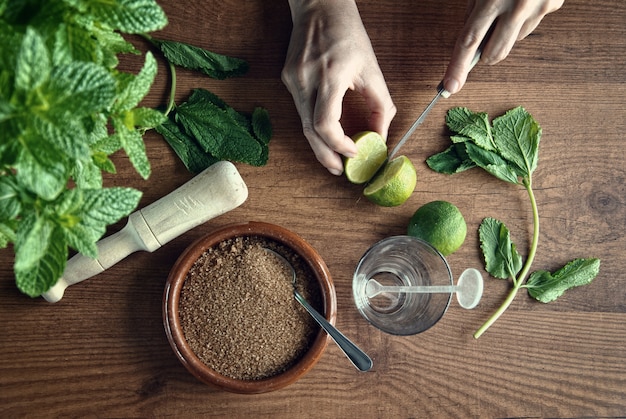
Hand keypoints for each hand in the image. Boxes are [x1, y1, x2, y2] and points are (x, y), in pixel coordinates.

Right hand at [282, 0, 395, 174]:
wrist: (318, 6)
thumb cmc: (348, 33)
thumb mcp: (372, 68)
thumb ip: (380, 105)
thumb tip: (380, 136)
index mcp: (329, 75)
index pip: (325, 124)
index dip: (338, 145)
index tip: (353, 153)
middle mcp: (305, 80)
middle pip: (310, 132)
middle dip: (325, 156)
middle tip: (338, 171)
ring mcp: (292, 81)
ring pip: (303, 124)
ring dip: (319, 144)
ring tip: (334, 158)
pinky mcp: (287, 80)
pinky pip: (301, 111)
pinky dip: (313, 126)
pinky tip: (325, 133)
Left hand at [443, 0, 563, 93]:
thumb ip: (474, 9)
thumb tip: (470, 41)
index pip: (469, 42)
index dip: (457, 67)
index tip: (450, 87)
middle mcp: (518, 6)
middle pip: (495, 53)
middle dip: (484, 54)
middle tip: (481, 38)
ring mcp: (539, 7)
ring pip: (514, 41)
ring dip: (504, 33)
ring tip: (505, 4)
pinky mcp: (555, 5)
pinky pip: (531, 25)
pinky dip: (521, 20)